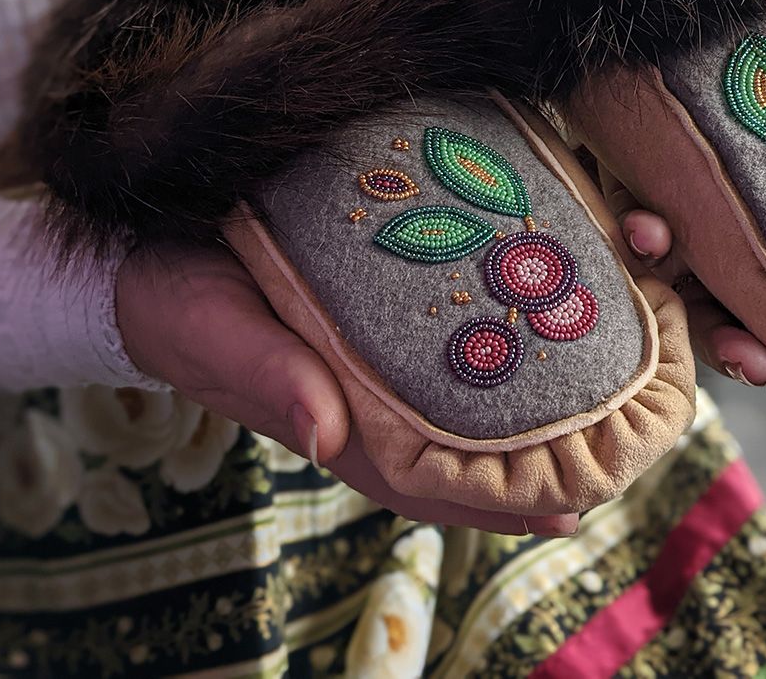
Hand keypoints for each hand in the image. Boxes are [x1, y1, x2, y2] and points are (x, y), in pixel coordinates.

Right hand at [116, 244, 577, 535]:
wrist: (150, 252)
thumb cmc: (180, 303)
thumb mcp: (219, 334)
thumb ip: (272, 379)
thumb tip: (329, 437)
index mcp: (339, 419)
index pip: (427, 479)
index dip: (493, 503)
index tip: (565, 513)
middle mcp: (371, 394)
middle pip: (463, 444)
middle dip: (533, 460)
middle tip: (616, 457)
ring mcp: (377, 354)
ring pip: (463, 393)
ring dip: (527, 400)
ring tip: (602, 396)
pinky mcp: (376, 308)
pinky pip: (445, 335)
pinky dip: (493, 340)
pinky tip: (538, 320)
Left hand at [604, 123, 765, 448]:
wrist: (660, 90)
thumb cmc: (759, 131)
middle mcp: (739, 290)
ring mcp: (688, 268)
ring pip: (707, 325)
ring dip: (729, 345)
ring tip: (751, 357)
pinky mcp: (641, 229)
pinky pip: (640, 244)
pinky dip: (647, 237)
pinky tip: (650, 230)